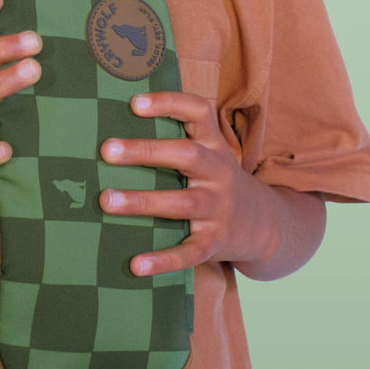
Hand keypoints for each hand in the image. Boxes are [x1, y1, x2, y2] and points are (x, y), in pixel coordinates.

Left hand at [99, 91, 281, 276]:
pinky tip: (134, 265)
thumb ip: (175, 134)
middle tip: (107, 150)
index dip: (169, 103)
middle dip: (145, 151)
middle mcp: (218, 172)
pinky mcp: (215, 242)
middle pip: (186, 155)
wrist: (264, 224)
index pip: (198, 112)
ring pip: (181, 203)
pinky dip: (162, 260)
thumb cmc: (216, 179)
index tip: (134, 103)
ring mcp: (218, 208)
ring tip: (106, 200)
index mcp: (213, 145)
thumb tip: (115, 112)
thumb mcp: (208, 151)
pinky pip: (188, 252)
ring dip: (142, 201)